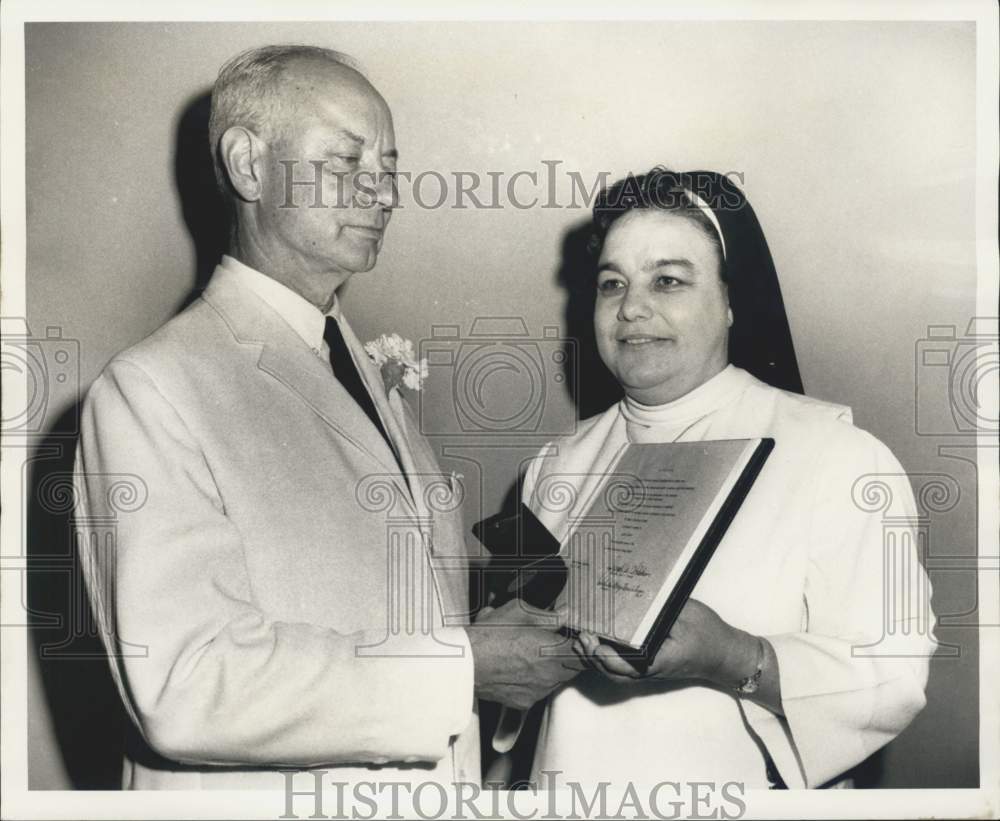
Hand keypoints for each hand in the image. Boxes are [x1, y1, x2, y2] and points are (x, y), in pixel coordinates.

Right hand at [466, 599, 584, 711]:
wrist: (463, 663)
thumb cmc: (491, 633)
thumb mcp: (521, 611)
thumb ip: (549, 615)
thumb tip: (565, 614)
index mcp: (554, 652)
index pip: (589, 655)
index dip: (589, 646)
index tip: (583, 638)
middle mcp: (550, 676)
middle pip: (573, 667)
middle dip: (567, 654)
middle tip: (550, 640)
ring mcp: (538, 692)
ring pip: (556, 679)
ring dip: (550, 667)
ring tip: (527, 652)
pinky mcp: (524, 703)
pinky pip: (538, 690)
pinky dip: (533, 679)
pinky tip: (516, 666)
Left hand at [574, 599, 755, 685]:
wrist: (725, 655)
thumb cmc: (709, 634)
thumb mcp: (686, 613)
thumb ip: (660, 608)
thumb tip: (634, 595)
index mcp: (660, 659)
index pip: (628, 664)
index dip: (607, 655)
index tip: (593, 640)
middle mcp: (651, 670)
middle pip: (615, 672)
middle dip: (594, 657)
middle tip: (581, 637)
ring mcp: (649, 672)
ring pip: (616, 673)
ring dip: (596, 659)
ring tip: (581, 640)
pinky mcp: (648, 667)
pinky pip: (622, 669)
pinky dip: (605, 659)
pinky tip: (594, 643)